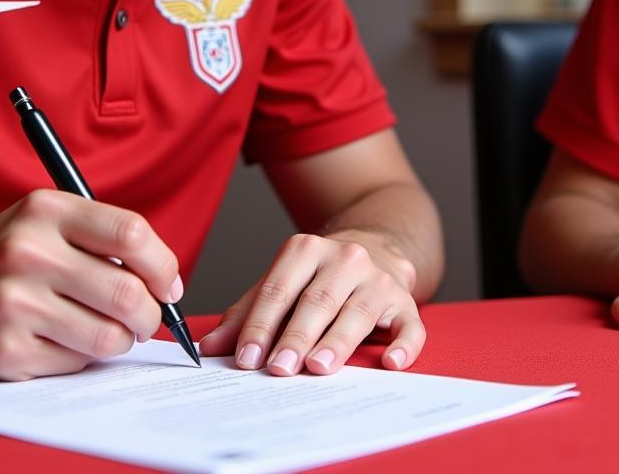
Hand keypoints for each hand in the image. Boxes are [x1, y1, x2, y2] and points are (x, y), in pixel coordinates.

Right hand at [0, 190, 182, 379]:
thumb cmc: (0, 254)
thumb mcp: (43, 220)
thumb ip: (101, 237)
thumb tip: (166, 281)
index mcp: (45, 210)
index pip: (130, 233)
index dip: (163, 264)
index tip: (169, 284)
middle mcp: (28, 253)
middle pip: (128, 293)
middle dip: (150, 315)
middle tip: (145, 318)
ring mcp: (14, 304)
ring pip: (108, 337)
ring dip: (119, 340)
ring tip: (103, 328)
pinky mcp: (6, 351)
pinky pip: (76, 363)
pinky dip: (81, 356)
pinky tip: (60, 339)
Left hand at [197, 232, 423, 375]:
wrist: (374, 249)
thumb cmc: (317, 277)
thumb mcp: (280, 284)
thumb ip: (247, 314)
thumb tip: (209, 348)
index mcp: (306, 249)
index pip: (279, 289)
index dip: (261, 324)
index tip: (246, 358)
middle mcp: (344, 258)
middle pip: (317, 300)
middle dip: (296, 336)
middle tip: (279, 368)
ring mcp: (378, 278)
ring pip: (358, 311)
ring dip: (337, 342)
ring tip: (318, 367)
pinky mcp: (405, 301)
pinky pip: (409, 324)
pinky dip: (402, 345)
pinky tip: (390, 362)